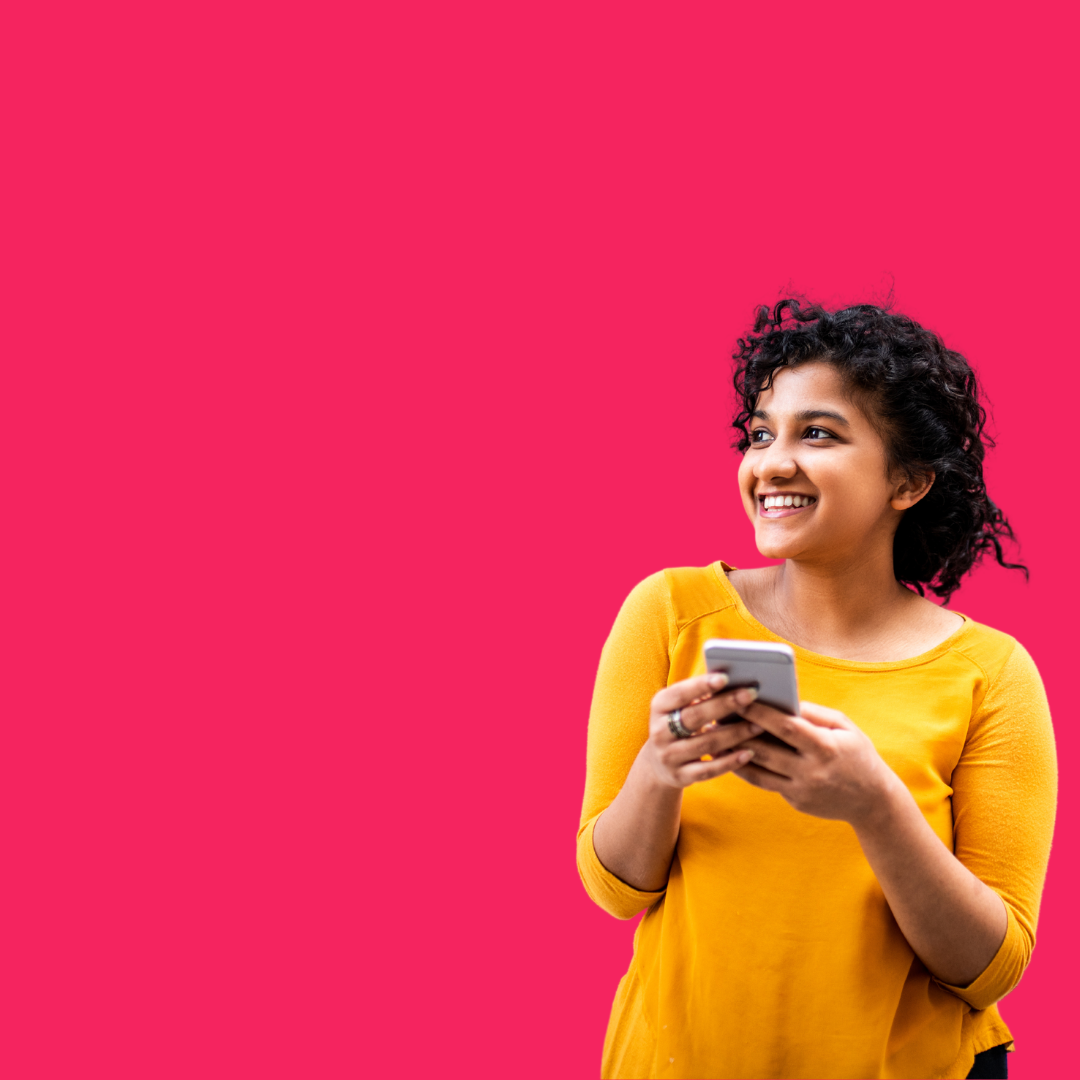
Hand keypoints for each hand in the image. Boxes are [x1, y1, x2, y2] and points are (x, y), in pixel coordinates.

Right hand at [645, 673, 762, 788]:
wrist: (659, 764)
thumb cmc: (679, 724)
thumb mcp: (679, 708)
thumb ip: (699, 695)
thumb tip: (733, 680)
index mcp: (659, 707)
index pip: (679, 694)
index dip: (700, 685)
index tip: (725, 677)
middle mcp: (659, 731)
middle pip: (694, 717)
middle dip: (725, 705)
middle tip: (750, 695)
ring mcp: (669, 756)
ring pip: (705, 744)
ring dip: (735, 734)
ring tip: (759, 725)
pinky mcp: (680, 776)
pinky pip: (708, 769)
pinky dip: (730, 761)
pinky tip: (749, 753)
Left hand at [730, 699, 897, 823]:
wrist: (872, 801)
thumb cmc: (857, 754)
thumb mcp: (844, 727)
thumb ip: (814, 713)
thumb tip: (782, 699)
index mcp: (825, 748)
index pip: (786, 727)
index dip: (760, 712)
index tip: (739, 697)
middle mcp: (811, 771)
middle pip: (766, 750)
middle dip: (738, 732)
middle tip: (714, 716)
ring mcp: (802, 790)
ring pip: (758, 771)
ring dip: (733, 753)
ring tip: (715, 736)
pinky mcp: (795, 801)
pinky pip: (765, 783)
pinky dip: (746, 768)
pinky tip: (731, 754)